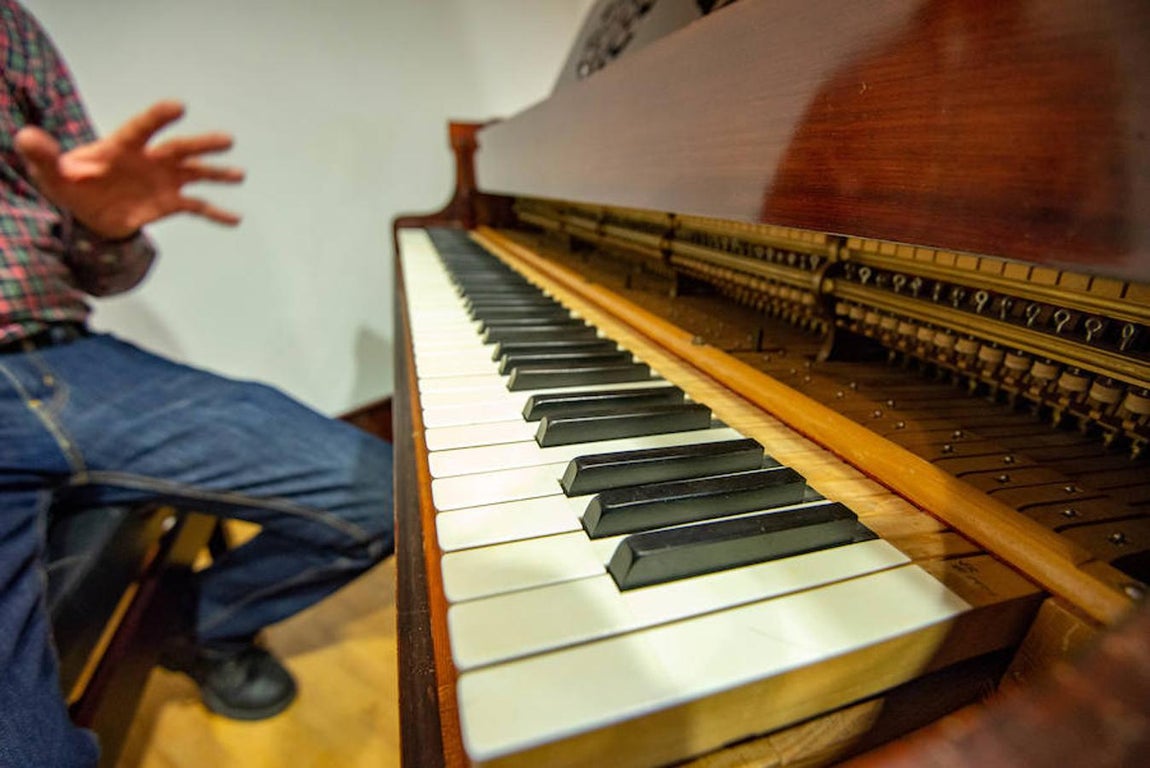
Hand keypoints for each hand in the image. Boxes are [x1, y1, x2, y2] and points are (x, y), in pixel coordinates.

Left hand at [15, 100, 244, 239]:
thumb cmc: (71, 184)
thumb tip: (26, 137)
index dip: (159, 118)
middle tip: (227, 140)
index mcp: (123, 147)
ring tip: (238, 174)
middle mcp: (150, 159)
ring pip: (195, 174)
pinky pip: (197, 208)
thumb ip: (43, 155)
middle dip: (202, 145)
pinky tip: (235, 218)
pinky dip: (216, 213)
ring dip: (217, 174)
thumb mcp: (52, 172)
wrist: (89, 211)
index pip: (142, 128)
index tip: (179, 107)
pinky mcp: (170, 203)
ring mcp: (164, 180)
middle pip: (179, 149)